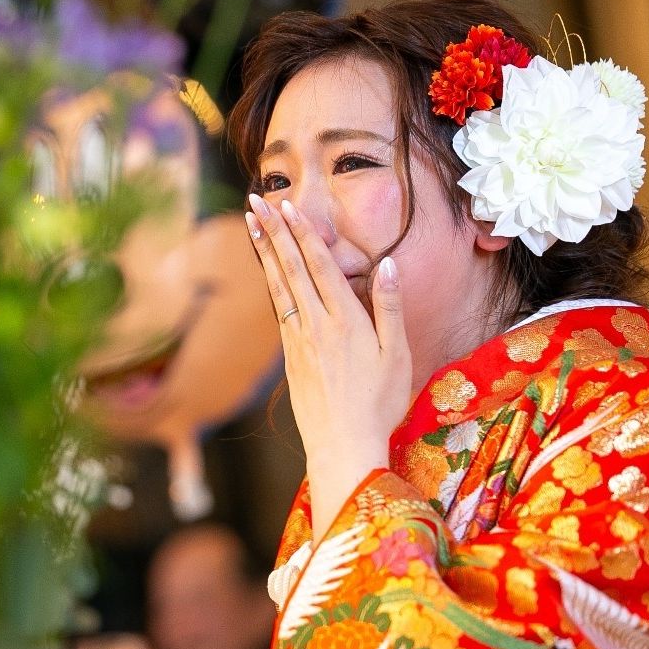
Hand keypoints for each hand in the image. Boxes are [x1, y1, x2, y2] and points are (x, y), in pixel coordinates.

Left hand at [245, 194, 411, 541]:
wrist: (343, 447)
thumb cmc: (379, 403)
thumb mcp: (397, 355)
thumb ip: (389, 307)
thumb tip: (387, 263)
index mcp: (345, 319)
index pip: (319, 265)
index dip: (302, 232)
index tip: (286, 205)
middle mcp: (315, 324)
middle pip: (290, 268)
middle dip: (274, 231)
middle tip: (255, 201)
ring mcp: (298, 340)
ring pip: (278, 285)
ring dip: (265, 251)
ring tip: (251, 225)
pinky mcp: (289, 357)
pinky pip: (278, 309)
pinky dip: (270, 283)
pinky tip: (266, 271)